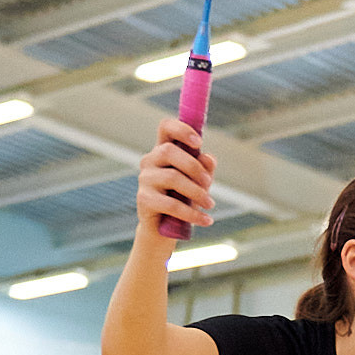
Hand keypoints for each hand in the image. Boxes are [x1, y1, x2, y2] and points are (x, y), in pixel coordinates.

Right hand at [135, 118, 213, 236]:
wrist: (167, 227)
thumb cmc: (185, 197)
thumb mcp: (200, 181)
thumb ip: (205, 168)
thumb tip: (208, 158)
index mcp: (164, 150)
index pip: (165, 127)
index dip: (181, 129)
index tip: (199, 142)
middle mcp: (150, 160)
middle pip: (168, 151)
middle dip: (194, 167)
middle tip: (208, 183)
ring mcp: (144, 179)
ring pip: (172, 178)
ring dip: (197, 192)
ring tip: (210, 204)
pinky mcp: (144, 200)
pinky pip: (171, 204)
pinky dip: (192, 213)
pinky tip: (207, 220)